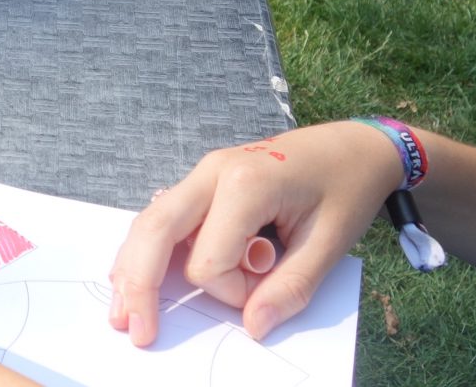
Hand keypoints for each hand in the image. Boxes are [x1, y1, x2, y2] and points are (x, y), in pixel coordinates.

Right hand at [108, 121, 401, 344]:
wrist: (352, 146)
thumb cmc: (346, 189)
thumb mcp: (331, 243)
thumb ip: (290, 287)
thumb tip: (252, 326)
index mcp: (245, 183)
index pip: (210, 260)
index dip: (233, 291)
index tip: (267, 288)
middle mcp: (212, 172)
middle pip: (155, 231)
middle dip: (140, 283)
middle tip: (133, 328)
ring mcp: (203, 174)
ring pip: (150, 222)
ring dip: (133, 267)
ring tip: (122, 310)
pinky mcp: (203, 183)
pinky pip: (164, 217)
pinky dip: (147, 249)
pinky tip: (132, 276)